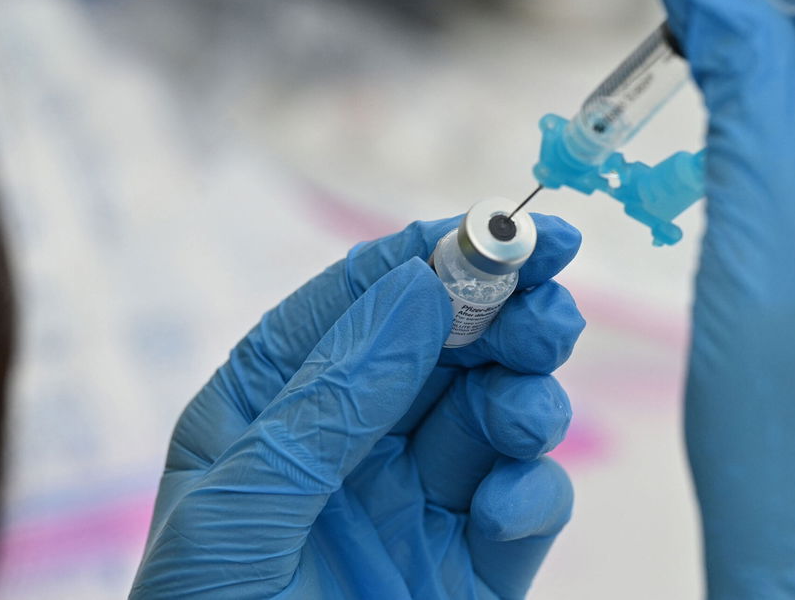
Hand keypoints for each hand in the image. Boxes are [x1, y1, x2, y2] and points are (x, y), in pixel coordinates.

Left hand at [131, 215, 584, 598]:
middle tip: (550, 305)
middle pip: (444, 346)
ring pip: (492, 415)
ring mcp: (410, 504)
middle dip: (502, 317)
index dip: (437, 252)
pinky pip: (518, 509)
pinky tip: (506, 510)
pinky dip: (529, 496)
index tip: (512, 228)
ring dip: (525, 398)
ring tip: (523, 415)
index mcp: (271, 404)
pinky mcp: (464, 571)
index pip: (360, 298)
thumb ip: (333, 399)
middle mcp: (346, 441)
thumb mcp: (244, 508)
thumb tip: (420, 290)